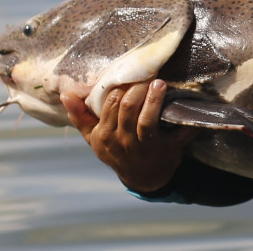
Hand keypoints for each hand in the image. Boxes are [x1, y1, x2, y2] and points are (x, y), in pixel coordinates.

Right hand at [62, 80, 200, 191]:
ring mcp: (145, 148)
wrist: (142, 178)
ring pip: (147, 119)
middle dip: (137, 88)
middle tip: (147, 74)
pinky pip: (177, 134)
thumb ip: (80, 116)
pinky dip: (184, 121)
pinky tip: (187, 105)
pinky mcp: (167, 151)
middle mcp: (123, 141)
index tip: (129, 74)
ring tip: (160, 83)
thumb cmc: (116, 150)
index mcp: (105, 135)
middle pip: (128, 108)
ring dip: (154, 99)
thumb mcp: (94, 138)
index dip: (120, 86)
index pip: (109, 104)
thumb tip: (66, 94)